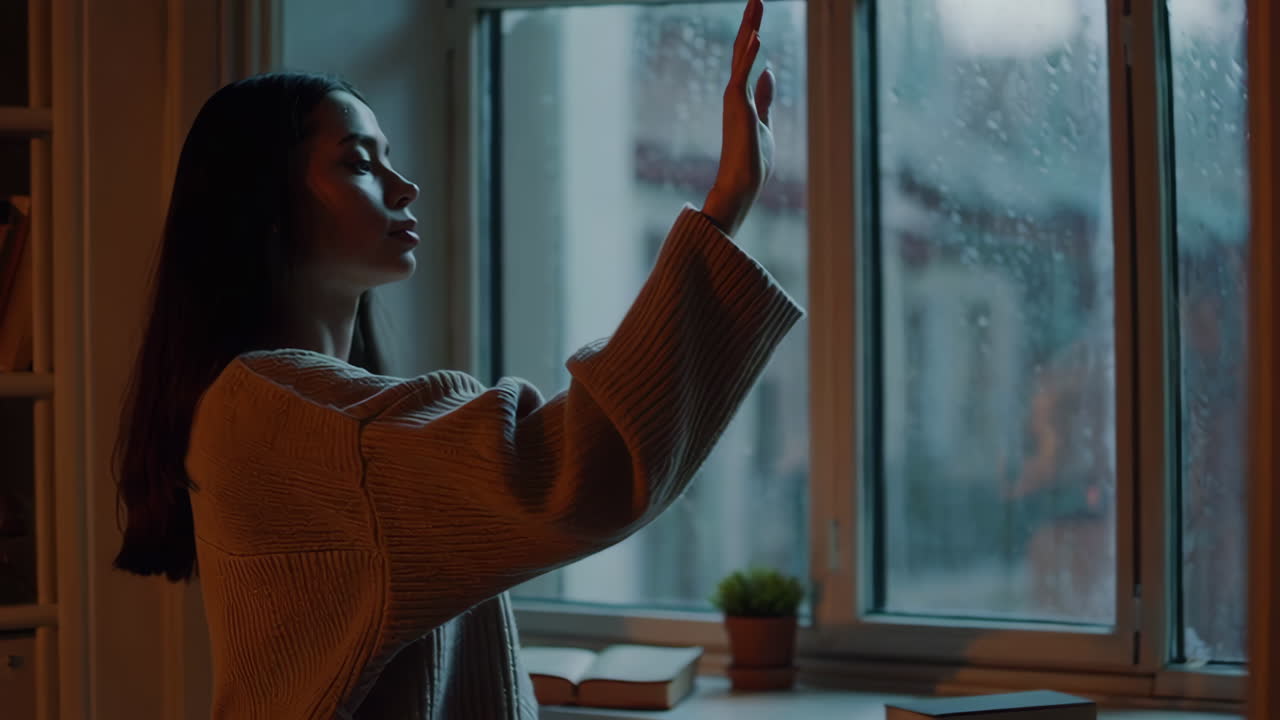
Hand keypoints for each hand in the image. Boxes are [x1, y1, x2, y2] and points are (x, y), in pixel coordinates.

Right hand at [701, 0, 774, 236]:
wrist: (743, 182)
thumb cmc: (753, 159)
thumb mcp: (765, 121)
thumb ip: (765, 96)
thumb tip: (769, 71)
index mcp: (742, 96)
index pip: (747, 58)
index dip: (753, 35)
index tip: (758, 17)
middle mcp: (735, 92)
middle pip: (744, 48)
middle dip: (751, 22)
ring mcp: (734, 97)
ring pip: (743, 54)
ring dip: (751, 27)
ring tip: (756, 2)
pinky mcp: (737, 104)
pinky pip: (743, 73)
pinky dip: (750, 53)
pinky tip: (757, 34)